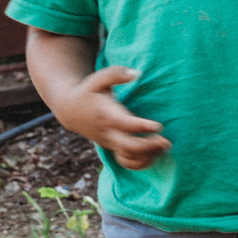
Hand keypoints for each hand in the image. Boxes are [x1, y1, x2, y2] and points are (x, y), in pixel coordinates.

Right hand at [54, 66, 170, 170]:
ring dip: (148, 156)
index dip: (141, 127)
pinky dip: (141, 163)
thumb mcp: (98, 79)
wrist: (71, 111)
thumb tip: (136, 73)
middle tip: (166, 142)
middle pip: (127, 147)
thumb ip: (115, 74)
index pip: (124, 124)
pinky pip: (126, 162)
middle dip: (148, 147)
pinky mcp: (112, 147)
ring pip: (128, 157)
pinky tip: (155, 154)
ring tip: (165, 148)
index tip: (159, 126)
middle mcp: (108, 132)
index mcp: (106, 115)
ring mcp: (110, 142)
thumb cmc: (88, 92)